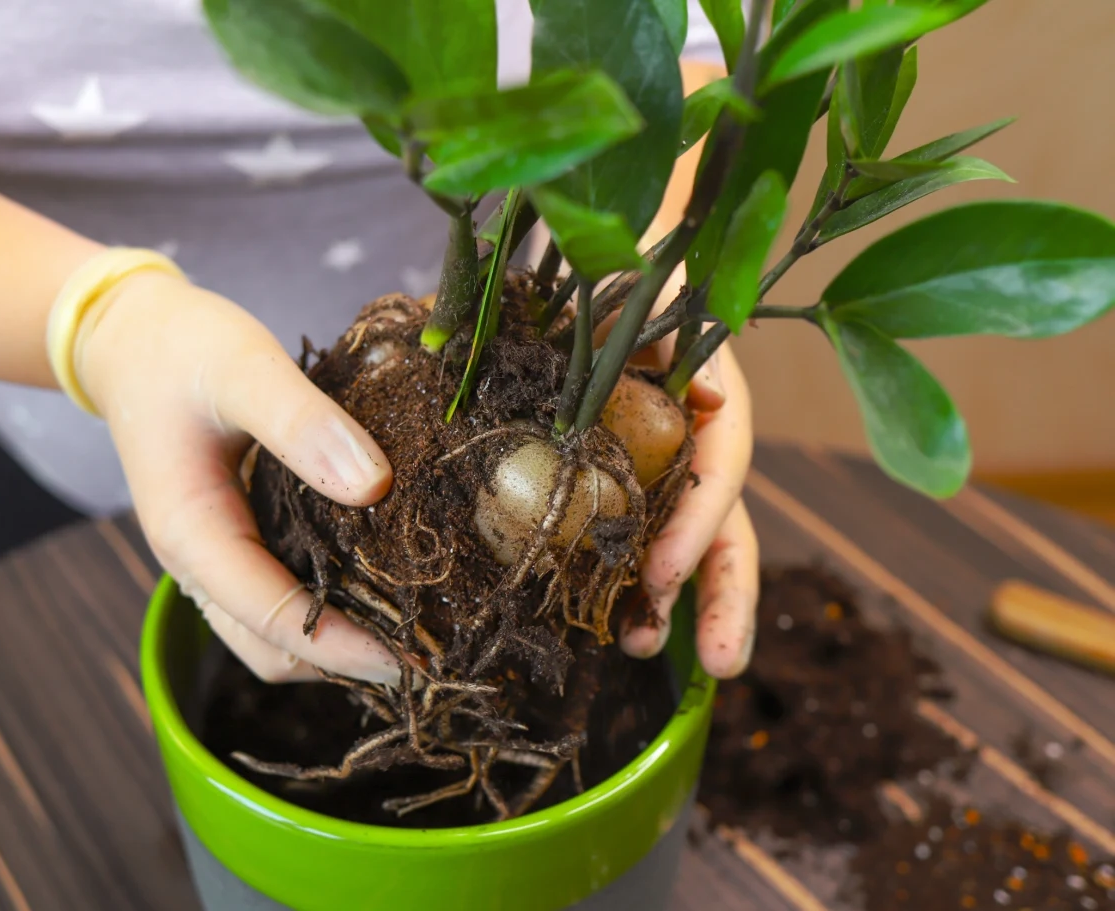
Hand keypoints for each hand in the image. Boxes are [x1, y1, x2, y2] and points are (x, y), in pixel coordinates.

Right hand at [79, 271, 400, 684]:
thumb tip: (375, 488)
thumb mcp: (243, 369)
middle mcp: (199, 562)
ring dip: (339, 641)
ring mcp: (215, 556)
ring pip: (276, 633)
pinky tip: (384, 580)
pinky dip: (329, 603)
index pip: (272, 621)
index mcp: (192, 535)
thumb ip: (303, 424)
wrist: (129, 337)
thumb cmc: (179, 348)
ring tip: (418, 625)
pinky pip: (280, 594)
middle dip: (347, 661)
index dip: (345, 648)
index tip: (417, 658)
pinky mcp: (235, 539)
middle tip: (433, 650)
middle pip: (273, 650)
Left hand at [599, 276, 758, 678]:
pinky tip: (609, 625)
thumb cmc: (636, 279)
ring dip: (673, 608)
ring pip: (686, 552)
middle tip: (722, 664)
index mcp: (716, 407)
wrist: (605, 271)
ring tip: (641, 652)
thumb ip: (678, 337)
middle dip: (726, 601)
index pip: (720, 473)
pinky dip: (626, 585)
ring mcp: (667, 474)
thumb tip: (715, 398)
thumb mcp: (654, 290)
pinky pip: (635, 541)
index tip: (661, 574)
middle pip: (727, 532)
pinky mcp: (627, 485)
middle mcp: (700, 450)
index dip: (697, 526)